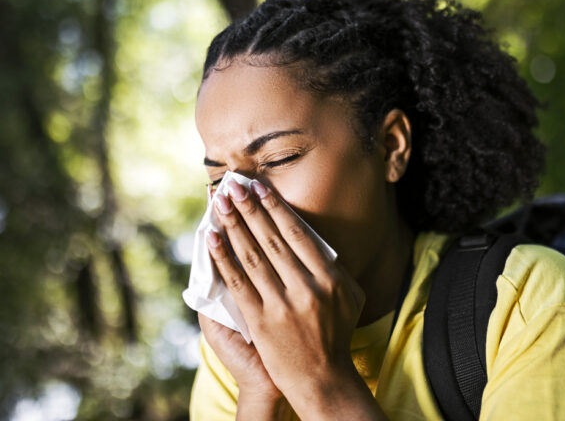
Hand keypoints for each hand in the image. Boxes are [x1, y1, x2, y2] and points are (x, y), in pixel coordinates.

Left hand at [207, 179, 383, 419]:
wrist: (322, 379)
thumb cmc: (337, 335)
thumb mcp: (350, 297)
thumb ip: (335, 268)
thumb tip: (314, 240)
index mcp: (330, 278)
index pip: (298, 233)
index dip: (276, 207)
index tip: (260, 187)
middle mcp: (306, 287)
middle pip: (272, 238)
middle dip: (250, 208)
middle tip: (233, 185)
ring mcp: (282, 304)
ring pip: (252, 255)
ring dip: (234, 225)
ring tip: (220, 203)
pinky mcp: (261, 321)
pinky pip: (237, 283)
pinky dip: (223, 258)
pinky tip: (212, 239)